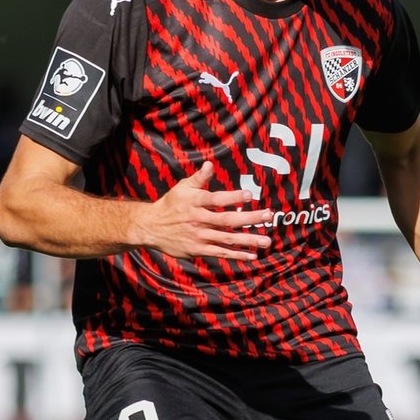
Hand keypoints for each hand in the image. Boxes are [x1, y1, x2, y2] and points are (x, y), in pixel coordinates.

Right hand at [130, 164, 272, 260]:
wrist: (151, 227)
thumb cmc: (170, 204)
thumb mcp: (182, 188)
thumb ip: (199, 178)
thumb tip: (210, 164)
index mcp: (195, 202)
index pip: (216, 199)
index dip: (233, 197)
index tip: (250, 195)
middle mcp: (198, 219)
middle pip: (227, 220)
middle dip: (249, 218)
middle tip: (268, 216)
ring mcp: (199, 236)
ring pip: (227, 238)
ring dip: (248, 240)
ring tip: (267, 240)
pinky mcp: (198, 250)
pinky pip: (220, 253)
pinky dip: (236, 255)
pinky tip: (252, 254)